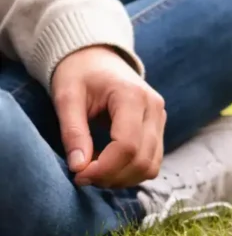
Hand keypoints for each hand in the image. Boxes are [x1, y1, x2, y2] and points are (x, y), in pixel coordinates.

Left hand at [51, 46, 166, 188]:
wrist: (97, 58)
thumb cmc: (79, 74)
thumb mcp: (67, 98)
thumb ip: (73, 132)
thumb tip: (79, 168)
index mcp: (133, 96)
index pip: (127, 146)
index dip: (104, 169)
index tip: (78, 175)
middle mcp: (154, 107)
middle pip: (142, 160)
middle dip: (111, 176)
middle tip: (82, 176)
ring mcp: (160, 117)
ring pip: (151, 165)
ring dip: (122, 178)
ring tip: (95, 171)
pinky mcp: (158, 127)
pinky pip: (152, 161)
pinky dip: (131, 171)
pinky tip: (108, 165)